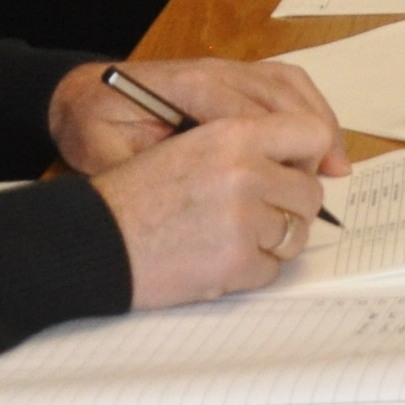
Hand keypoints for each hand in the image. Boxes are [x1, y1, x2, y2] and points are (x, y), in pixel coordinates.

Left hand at [47, 54, 350, 178]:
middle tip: (326, 183)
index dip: (277, 149)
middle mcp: (214, 70)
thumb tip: (194, 193)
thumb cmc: (94, 126)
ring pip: (290, 86)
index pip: (246, 115)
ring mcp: (227, 68)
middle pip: (280, 95)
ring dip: (319, 122)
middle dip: (310, 138)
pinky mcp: (234, 73)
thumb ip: (145, 168)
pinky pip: (285, 83)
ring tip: (336, 163)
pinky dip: (309, 109)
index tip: (295, 185)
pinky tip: (319, 140)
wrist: (82, 93)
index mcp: (185, 87)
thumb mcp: (104, 153)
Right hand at [87, 106, 349, 308]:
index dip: (310, 157)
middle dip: (289, 208)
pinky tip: (216, 260)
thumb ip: (246, 147)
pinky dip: (250, 271)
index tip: (298, 173)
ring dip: (271, 241)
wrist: (91, 240)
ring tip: (230, 238)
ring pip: (295, 234)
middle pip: (309, 192)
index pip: (313, 133)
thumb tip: (310, 160)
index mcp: (232, 134)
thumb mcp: (189, 146)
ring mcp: (242, 219)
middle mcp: (244, 171)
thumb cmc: (135, 196)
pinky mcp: (235, 262)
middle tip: (259, 216)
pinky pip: (271, 269)